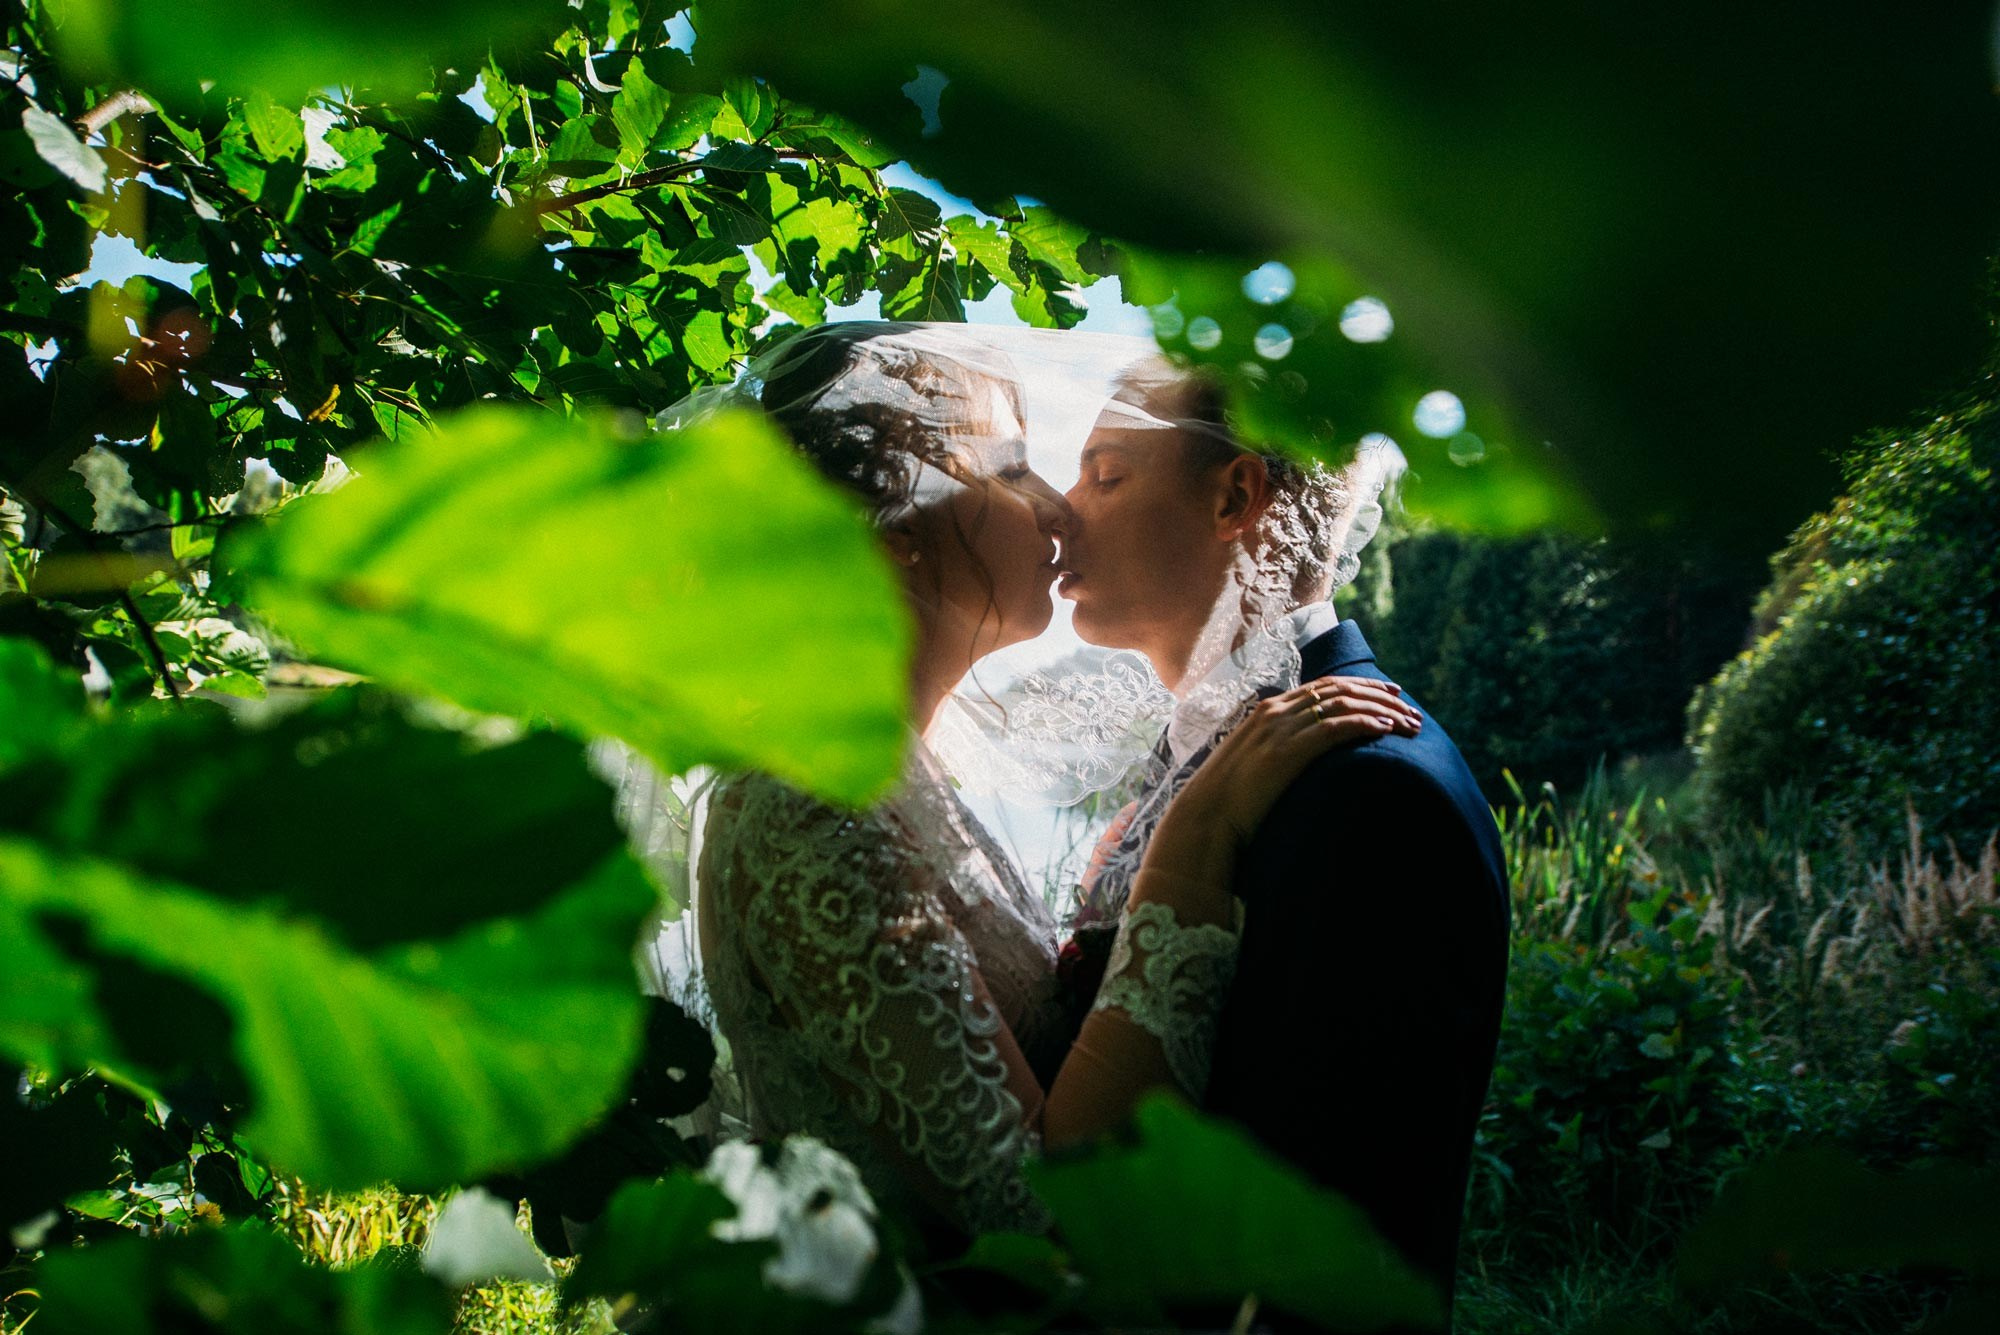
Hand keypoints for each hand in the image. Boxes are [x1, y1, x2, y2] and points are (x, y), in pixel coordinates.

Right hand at [1174, 675, 1419, 847]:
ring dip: (1382, 711)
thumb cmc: (1226, 801)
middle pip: (1338, 690)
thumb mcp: (1251, 766)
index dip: (1361, 687)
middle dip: (1379, 696)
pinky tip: (1385, 731)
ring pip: (1342, 705)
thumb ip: (1273, 751)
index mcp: (1266, 712)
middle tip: (1410, 708)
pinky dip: (1363, 724)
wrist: (1204, 818)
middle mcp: (1274, 712)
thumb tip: (1296, 759)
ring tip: (1409, 723)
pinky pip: (1334, 728)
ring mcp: (1279, 730)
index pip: (1322, 686)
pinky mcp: (1286, 752)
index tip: (1389, 693)